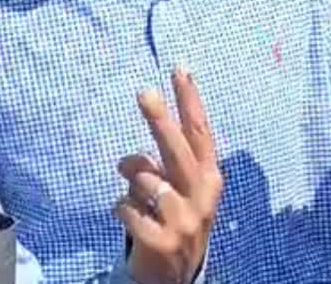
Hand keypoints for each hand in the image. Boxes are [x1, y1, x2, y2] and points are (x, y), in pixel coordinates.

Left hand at [114, 70, 221, 283]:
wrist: (175, 275)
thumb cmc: (172, 218)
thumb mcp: (176, 189)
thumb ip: (159, 166)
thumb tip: (130, 158)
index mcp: (209, 178)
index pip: (200, 132)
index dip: (190, 100)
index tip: (179, 68)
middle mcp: (202, 197)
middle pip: (177, 150)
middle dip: (161, 120)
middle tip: (144, 92)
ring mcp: (185, 221)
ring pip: (145, 180)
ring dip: (132, 185)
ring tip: (138, 201)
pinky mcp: (163, 241)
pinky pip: (126, 207)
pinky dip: (120, 209)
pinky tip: (130, 219)